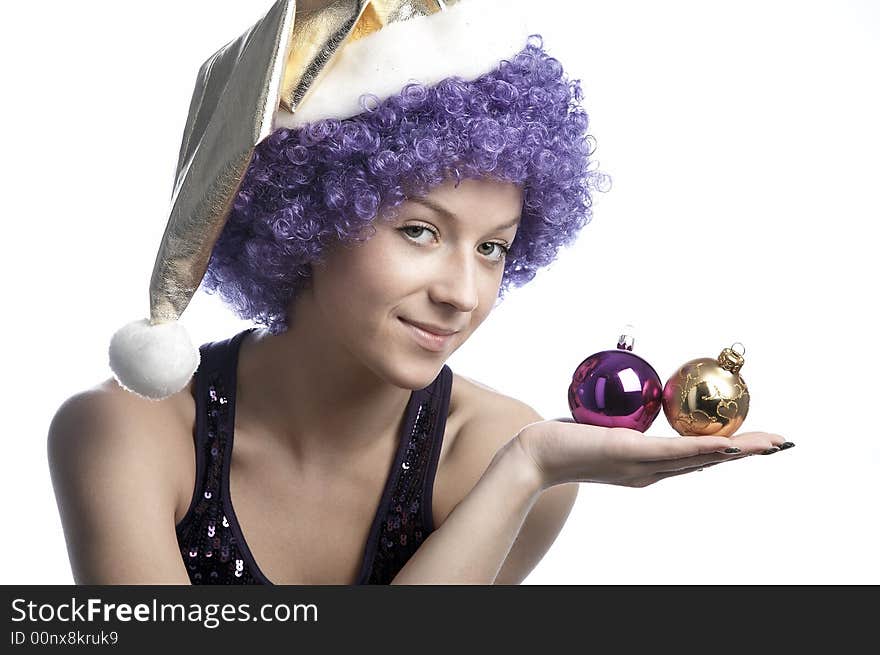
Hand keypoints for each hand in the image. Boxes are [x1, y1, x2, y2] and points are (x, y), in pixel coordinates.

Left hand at [516, 418, 792, 489]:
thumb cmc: (561, 440)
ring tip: (770, 444)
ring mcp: (643, 467)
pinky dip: (706, 449)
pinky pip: (675, 452)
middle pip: (708, 462)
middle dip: (747, 452)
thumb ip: (620, 423)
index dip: (729, 450)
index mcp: (648, 467)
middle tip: (782, 443)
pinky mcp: (632, 456)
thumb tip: (632, 400)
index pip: (696, 457)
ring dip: (738, 451)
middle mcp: (651, 472)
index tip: (757, 441)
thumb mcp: (599, 430)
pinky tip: (729, 445)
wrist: (533, 457)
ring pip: (699, 459)